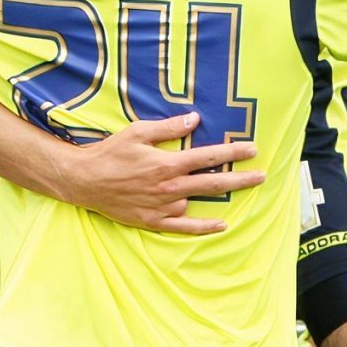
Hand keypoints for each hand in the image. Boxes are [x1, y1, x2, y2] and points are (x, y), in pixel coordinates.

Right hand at [61, 113, 264, 233]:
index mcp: (167, 162)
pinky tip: (221, 225)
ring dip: (220, 198)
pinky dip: (203, 227)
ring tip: (240, 189)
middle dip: (241, 178)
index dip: (232, 152)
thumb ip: (168, 128)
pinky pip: (184, 227)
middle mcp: (169, 186)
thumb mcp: (137, 132)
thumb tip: (194, 119)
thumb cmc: (110, 153)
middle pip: (213, 182)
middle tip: (262, 175)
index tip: (252, 150)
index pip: (208, 156)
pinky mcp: (153, 221)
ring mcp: (162, 206)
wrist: (84, 181)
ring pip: (198, 202)